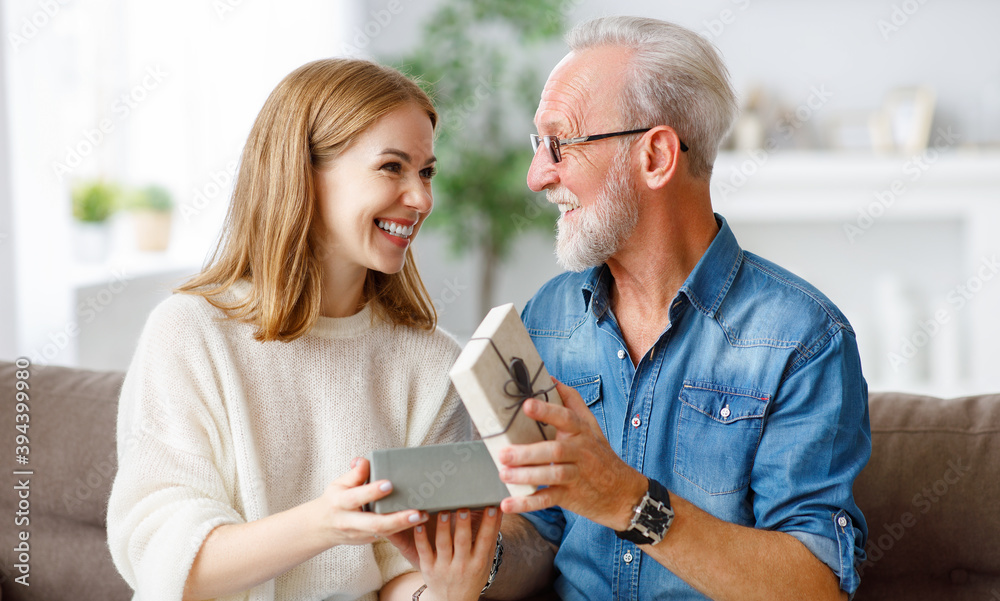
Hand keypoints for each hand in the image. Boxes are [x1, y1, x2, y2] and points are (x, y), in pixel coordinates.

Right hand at [315, 457, 429, 546]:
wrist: (322, 527)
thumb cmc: (335, 499)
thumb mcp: (339, 483)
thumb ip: (354, 474)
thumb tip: (364, 461)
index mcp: (341, 503)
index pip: (356, 497)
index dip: (372, 491)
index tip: (389, 484)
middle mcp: (350, 521)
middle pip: (374, 523)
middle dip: (397, 519)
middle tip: (418, 512)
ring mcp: (359, 534)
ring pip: (384, 532)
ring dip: (405, 525)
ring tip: (424, 516)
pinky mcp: (367, 540)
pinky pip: (386, 535)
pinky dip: (402, 529)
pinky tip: (419, 521)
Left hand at [411, 507, 501, 600]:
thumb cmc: (473, 575)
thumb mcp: (486, 559)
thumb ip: (491, 534)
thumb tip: (499, 509)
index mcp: (478, 561)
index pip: (485, 540)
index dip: (489, 523)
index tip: (490, 507)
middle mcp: (462, 565)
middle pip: (462, 542)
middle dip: (463, 524)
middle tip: (462, 507)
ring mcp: (444, 567)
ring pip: (443, 544)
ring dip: (443, 527)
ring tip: (442, 511)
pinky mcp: (428, 568)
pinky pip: (424, 551)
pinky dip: (421, 539)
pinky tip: (419, 525)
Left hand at [497, 378, 646, 530]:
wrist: (624, 494)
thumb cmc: (600, 455)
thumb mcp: (591, 426)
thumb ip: (572, 401)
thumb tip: (550, 378)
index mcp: (581, 432)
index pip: (565, 418)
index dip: (546, 411)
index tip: (526, 405)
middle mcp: (580, 452)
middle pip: (555, 451)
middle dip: (528, 453)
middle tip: (504, 453)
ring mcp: (576, 475)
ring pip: (552, 475)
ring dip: (526, 476)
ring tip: (504, 474)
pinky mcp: (571, 496)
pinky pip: (548, 500)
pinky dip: (527, 503)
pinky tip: (508, 504)